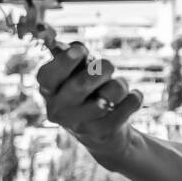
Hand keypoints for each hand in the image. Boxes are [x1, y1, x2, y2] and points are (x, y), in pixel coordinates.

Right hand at [36, 42, 143, 162]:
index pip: (47, 76)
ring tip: (118, 87)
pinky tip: (131, 98)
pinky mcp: (102, 133)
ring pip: (108, 95)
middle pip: (80, 85)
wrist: (102, 133)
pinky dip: (134, 97)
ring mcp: (79, 125)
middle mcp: (58, 110)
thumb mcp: (78, 72)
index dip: (64, 61)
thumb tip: (76, 47)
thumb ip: (75, 56)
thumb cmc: (88, 92)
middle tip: (109, 66)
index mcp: (48, 91)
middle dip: (101, 70)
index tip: (81, 50)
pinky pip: (128, 105)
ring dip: (120, 84)